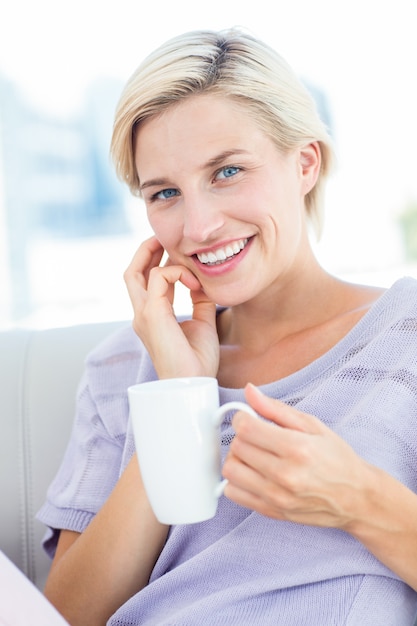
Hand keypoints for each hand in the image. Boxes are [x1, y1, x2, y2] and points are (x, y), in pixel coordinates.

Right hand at [124, 236, 219, 378]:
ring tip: (171, 244)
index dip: (157, 263)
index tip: (176, 252)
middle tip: (163, 237)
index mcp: (152, 317)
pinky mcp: (151, 314)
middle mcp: (142, 314)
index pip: (145, 283)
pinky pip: (159, 277)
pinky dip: (177, 271)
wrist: (193, 385)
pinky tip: (194, 282)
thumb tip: (202, 281)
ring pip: (135, 271)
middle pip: (131, 273)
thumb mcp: (202, 322)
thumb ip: (199, 300)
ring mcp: (143, 314)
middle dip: (145, 251)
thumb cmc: (197, 360)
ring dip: (154, 253)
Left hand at [223, 383, 371, 529]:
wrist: (356, 498)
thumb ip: (276, 408)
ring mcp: (277, 496)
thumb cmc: (337, 459)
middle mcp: (285, 475)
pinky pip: (234, 493)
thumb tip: (249, 391)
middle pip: (237, 447)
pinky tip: (252, 473)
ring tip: (253, 454)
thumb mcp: (312, 425)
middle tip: (256, 435)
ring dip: (237, 458)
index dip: (241, 418)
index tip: (248, 418)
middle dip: (242, 436)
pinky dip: (236, 480)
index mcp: (297, 448)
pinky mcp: (271, 511)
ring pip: (230, 471)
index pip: (246, 429)